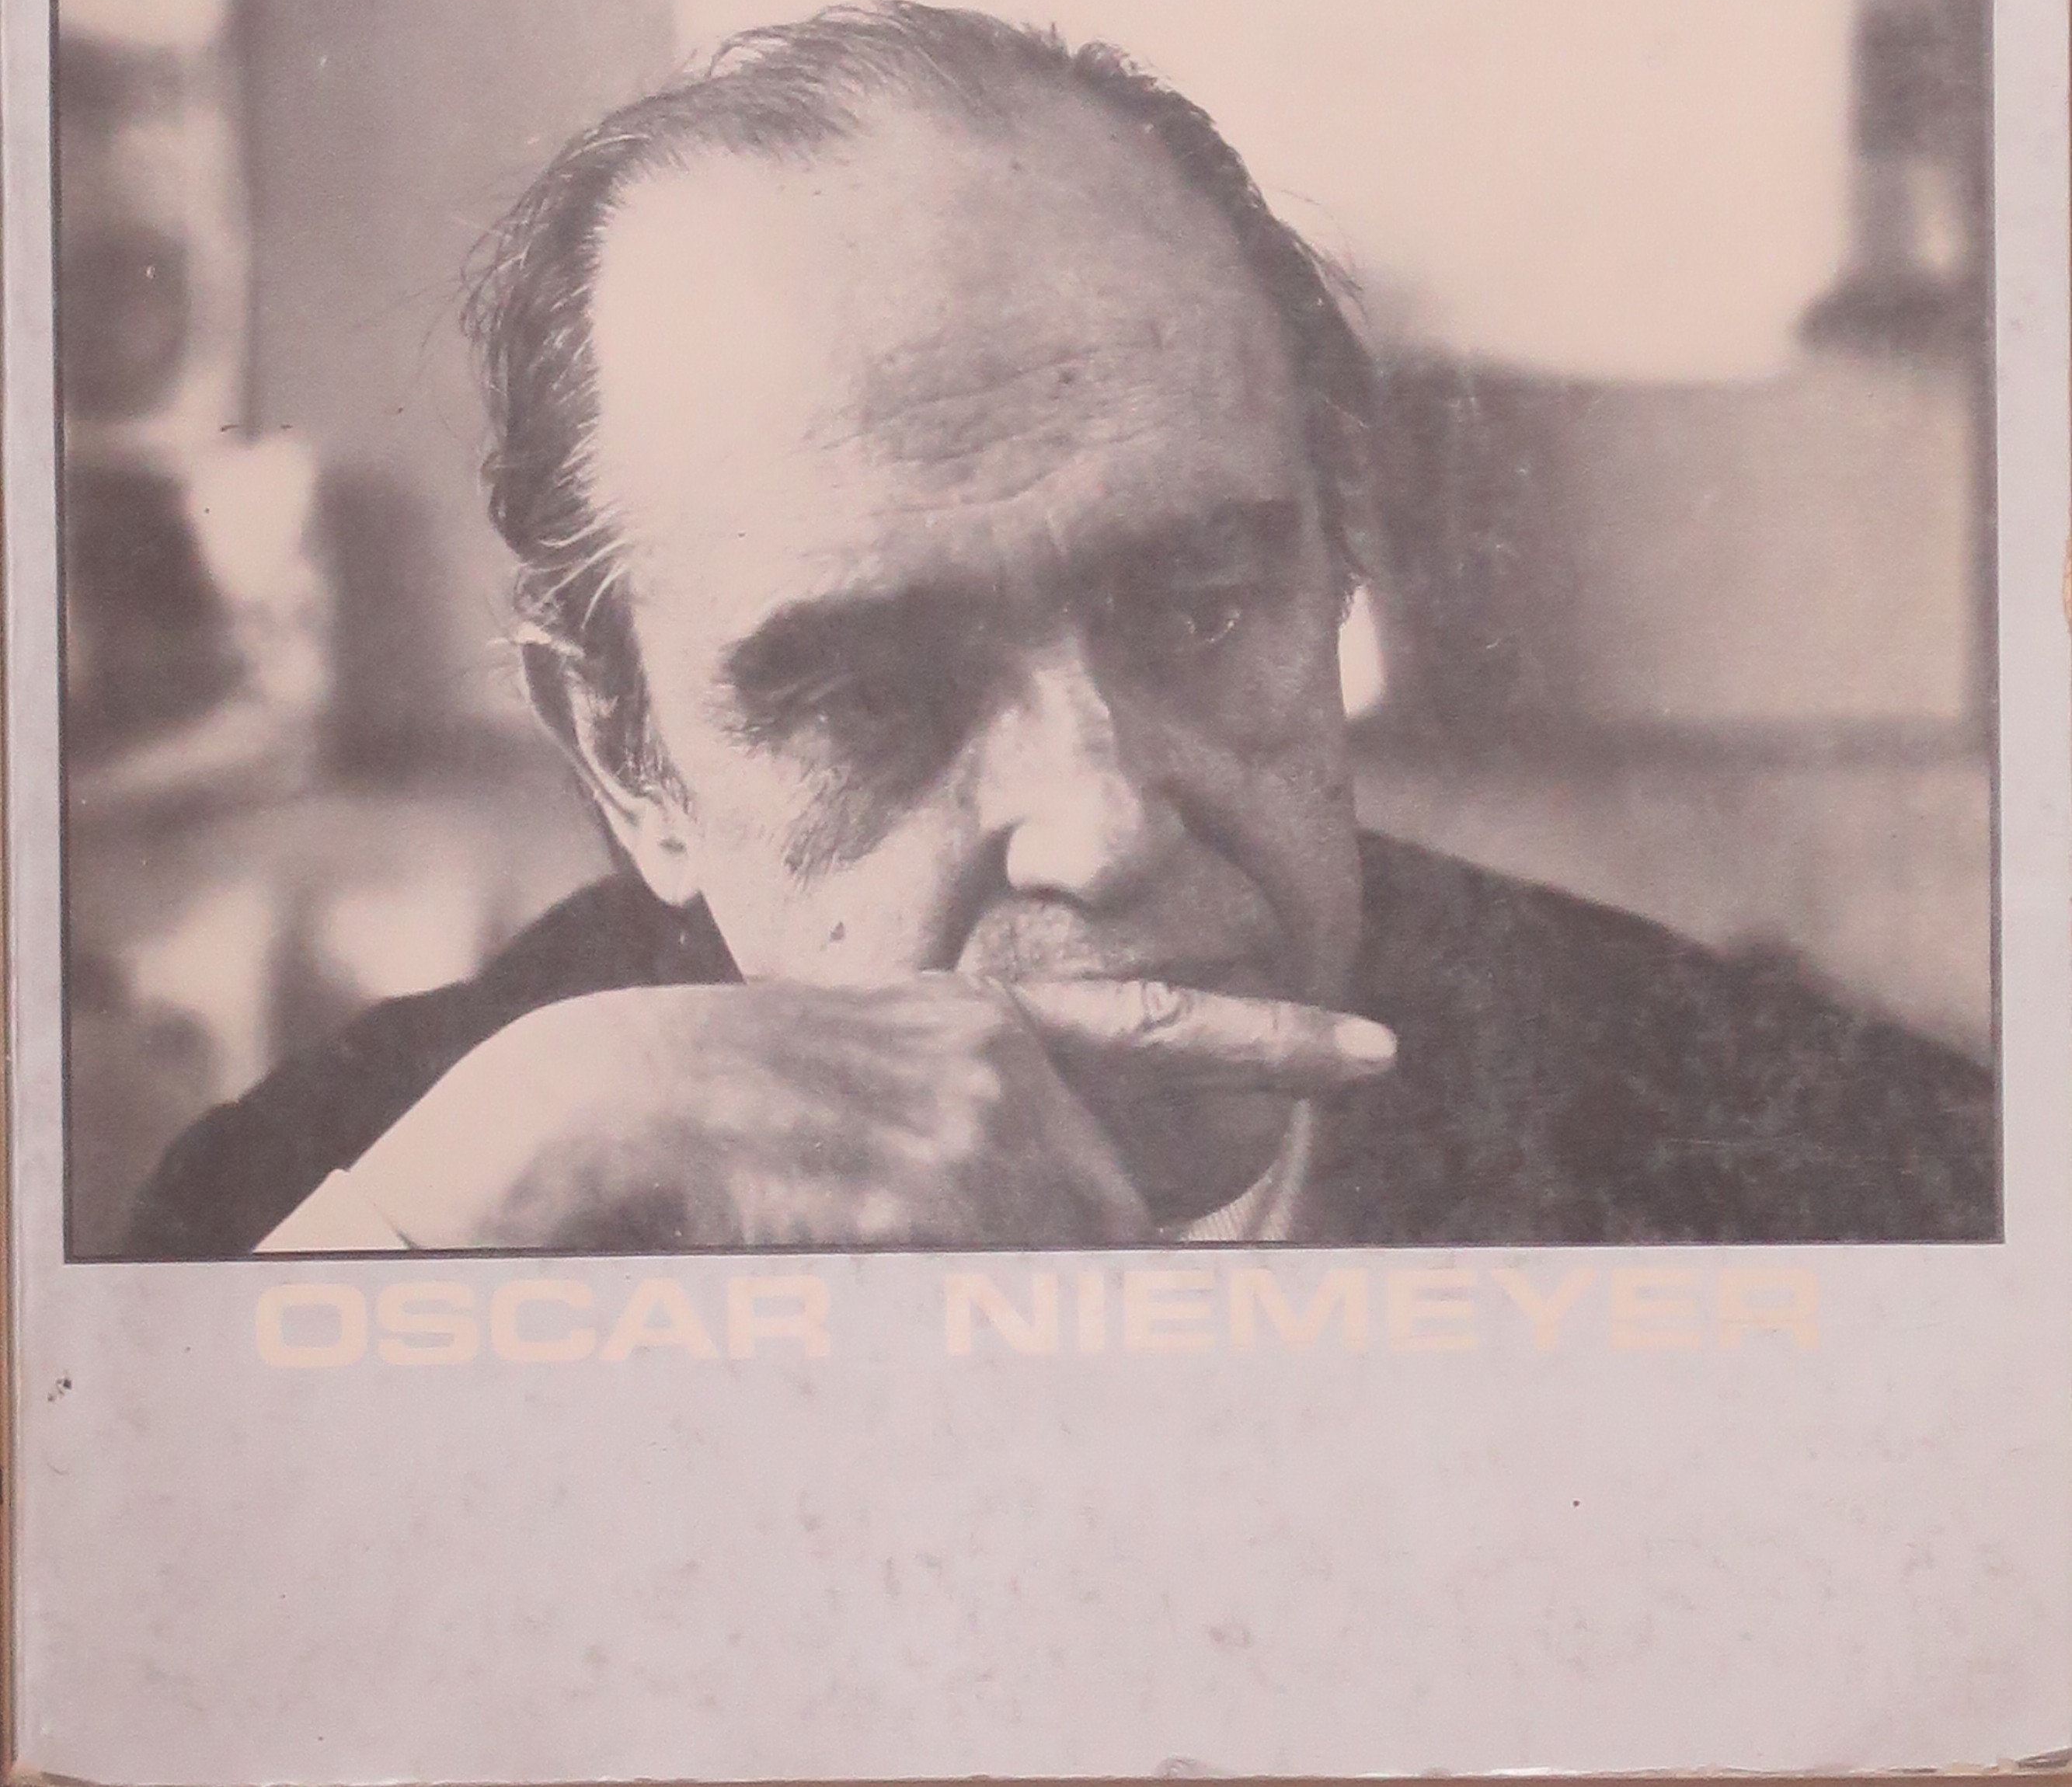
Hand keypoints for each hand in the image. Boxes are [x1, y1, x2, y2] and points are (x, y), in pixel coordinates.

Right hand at [348, 976, 1393, 1251]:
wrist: (604, 1103)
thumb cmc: (706, 1112)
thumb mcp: (852, 1088)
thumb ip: (965, 1134)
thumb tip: (1077, 1228)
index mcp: (976, 1021)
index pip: (1157, 1025)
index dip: (1273, 1041)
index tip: (1376, 1050)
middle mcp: (1001, 1053)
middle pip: (1108, 1217)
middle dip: (1067, 1273)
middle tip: (930, 1257)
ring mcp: (981, 1113)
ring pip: (1065, 1260)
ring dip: (997, 1295)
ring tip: (866, 1244)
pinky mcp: (949, 1179)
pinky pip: (1006, 1289)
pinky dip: (959, 1307)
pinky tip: (857, 1256)